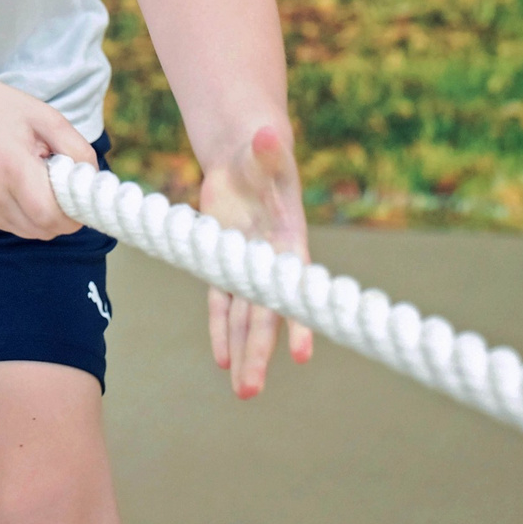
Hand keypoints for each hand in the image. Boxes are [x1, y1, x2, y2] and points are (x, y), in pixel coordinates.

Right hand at [0, 74, 95, 240]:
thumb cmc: (1, 110)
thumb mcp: (47, 118)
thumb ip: (77, 150)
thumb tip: (93, 181)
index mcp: (12, 167)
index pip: (50, 215)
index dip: (73, 212)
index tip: (79, 192)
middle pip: (44, 230)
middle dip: (63, 215)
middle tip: (61, 183)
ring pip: (31, 233)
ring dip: (45, 217)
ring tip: (38, 182)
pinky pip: (15, 226)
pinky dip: (28, 215)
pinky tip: (21, 186)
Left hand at [195, 124, 314, 398]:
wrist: (246, 155)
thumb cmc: (262, 151)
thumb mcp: (264, 149)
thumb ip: (268, 149)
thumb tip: (268, 132)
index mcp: (288, 241)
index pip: (292, 288)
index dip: (297, 320)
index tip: (301, 354)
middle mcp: (270, 262)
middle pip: (263, 315)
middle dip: (258, 353)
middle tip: (252, 391)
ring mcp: (247, 266)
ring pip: (244, 318)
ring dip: (243, 353)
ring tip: (244, 392)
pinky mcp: (224, 263)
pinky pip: (221, 303)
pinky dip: (221, 329)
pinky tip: (221, 359)